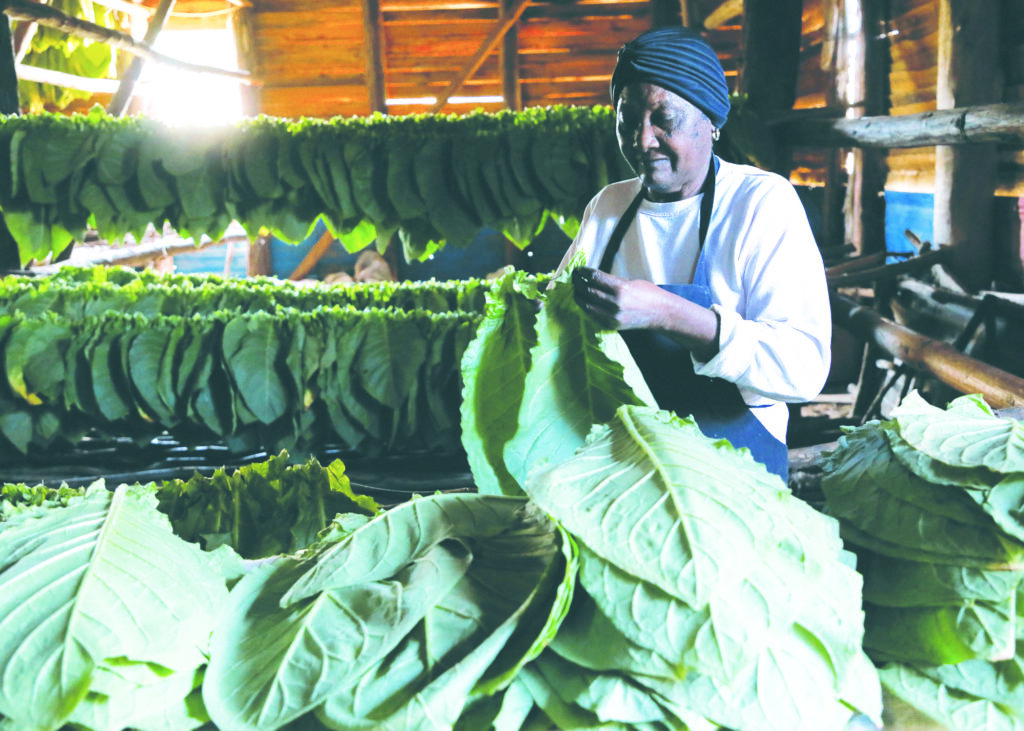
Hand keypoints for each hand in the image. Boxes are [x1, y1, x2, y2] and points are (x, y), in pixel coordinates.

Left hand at [571, 266, 719, 358]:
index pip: (594, 277)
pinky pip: (592, 315)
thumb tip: (592, 277)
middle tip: (574, 279)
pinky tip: (585, 301)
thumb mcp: (630, 282)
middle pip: (587, 291)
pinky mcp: (611, 325)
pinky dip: (586, 307)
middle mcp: (614, 303)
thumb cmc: (648, 293)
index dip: (583, 272)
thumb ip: (611, 281)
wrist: (660, 313)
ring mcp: (612, 317)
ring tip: (576, 290)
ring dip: (579, 296)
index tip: (578, 270)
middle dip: (577, 283)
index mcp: (620, 288)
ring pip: (587, 305)